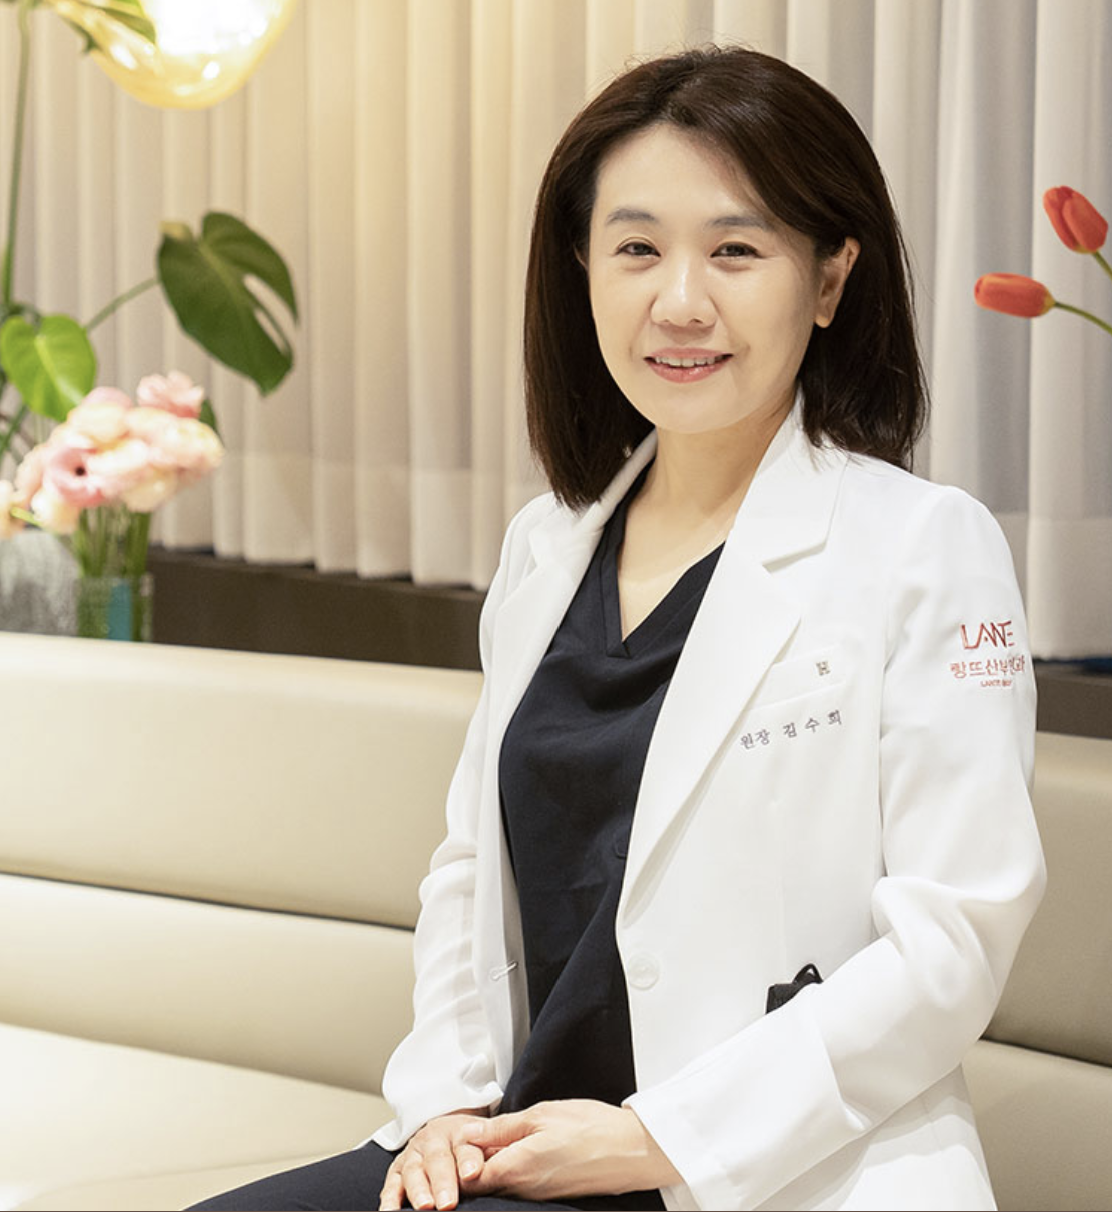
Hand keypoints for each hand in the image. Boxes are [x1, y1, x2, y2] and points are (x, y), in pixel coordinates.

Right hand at [378, 1110, 489, 1210]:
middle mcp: (433, 1140)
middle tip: (448, 1203)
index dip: (469, 1159)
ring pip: (414, 1170)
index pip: (466, 1145)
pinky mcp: (397, 1169)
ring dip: (418, 1190)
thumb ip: (495, 1149)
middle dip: (442, 1182)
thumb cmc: (471, 1143)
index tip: (473, 1173)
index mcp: (460, 1131)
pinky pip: (391, 1183)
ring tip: (425, 1207)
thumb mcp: (486, 1139)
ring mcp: (413, 1154)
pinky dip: (389, 1198)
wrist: (446, 1130)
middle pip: (438, 1159)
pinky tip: (390, 1211)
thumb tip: (509, 1167)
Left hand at [459, 1099, 680, 1200]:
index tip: (462, 1138)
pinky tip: (527, 1149)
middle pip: (484, 1183)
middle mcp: (523, 1190)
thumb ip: (501, 1127)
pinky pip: (522, 1186)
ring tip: (506, 1138)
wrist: (631, 1151)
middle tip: (479, 1137)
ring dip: (496, 1165)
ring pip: (502, 1184)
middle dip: (474, 1163)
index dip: (460, 1159)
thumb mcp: (540, 1114)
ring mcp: (538, 1196)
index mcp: (515, 1168)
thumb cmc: (589, 1127)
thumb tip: (470, 1132)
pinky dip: (515, 1170)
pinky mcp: (551, 1195)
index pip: (469, 1177)